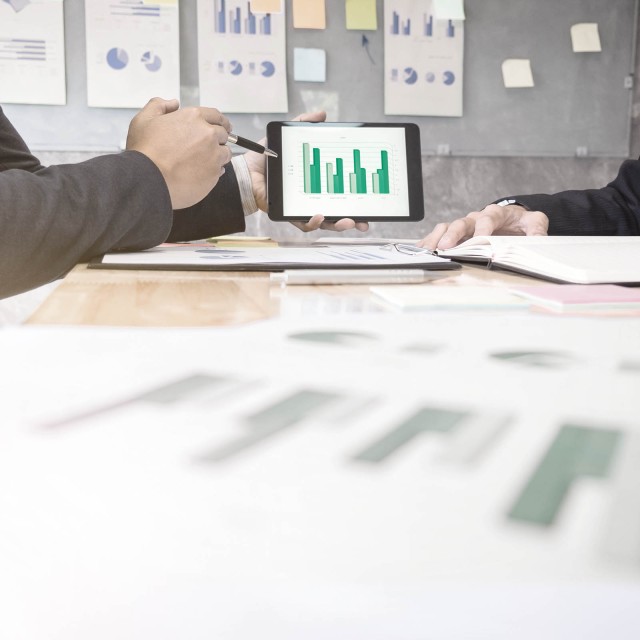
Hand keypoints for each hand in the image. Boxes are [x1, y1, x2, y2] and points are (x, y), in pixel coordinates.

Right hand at [126, 97, 231, 209]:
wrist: (149, 179)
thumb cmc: (145, 151)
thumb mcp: (144, 119)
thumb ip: (159, 106)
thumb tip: (173, 104)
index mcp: (193, 117)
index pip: (216, 116)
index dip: (220, 122)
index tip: (223, 127)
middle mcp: (208, 134)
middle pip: (223, 135)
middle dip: (218, 139)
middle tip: (209, 146)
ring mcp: (214, 155)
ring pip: (225, 153)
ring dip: (218, 155)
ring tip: (203, 161)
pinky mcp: (215, 174)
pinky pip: (221, 171)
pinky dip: (214, 171)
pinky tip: (201, 173)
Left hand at [243, 111, 368, 232]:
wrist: (248, 171)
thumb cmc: (268, 158)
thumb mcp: (290, 138)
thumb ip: (304, 124)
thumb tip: (322, 114)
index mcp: (317, 184)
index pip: (340, 194)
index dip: (355, 200)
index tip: (369, 202)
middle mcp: (312, 199)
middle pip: (337, 213)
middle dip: (352, 220)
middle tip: (363, 221)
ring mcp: (301, 208)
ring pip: (324, 223)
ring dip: (338, 224)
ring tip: (348, 222)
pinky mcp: (289, 214)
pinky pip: (303, 224)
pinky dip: (312, 222)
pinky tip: (319, 216)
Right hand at [418, 204, 548, 249]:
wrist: (513, 219)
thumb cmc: (520, 222)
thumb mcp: (534, 222)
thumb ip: (536, 229)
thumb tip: (538, 238)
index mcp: (496, 213)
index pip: (488, 218)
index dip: (483, 229)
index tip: (480, 240)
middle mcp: (476, 218)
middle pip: (462, 222)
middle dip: (453, 234)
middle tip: (445, 246)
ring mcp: (464, 225)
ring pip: (447, 227)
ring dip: (437, 238)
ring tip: (428, 250)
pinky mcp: (456, 233)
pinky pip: (440, 234)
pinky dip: (430, 241)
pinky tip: (421, 250)